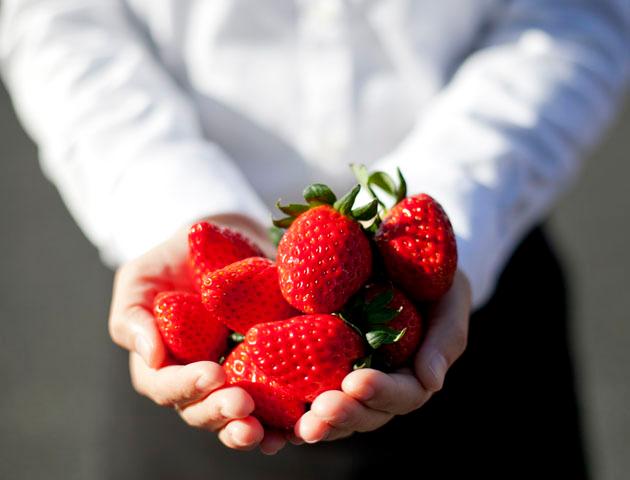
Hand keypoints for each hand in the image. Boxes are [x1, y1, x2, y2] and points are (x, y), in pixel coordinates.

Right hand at [108, 214, 285, 453]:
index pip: (166, 386)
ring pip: (236, 417)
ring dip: (249, 429)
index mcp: (163, 364)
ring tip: (266, 433)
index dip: (186, 386)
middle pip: (202, 410)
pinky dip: (284, 418)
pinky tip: (297, 424)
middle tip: (241, 405)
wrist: (224, 241)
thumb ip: (133, 318)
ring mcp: (233, 378)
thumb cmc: (174, 259)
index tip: (212, 374)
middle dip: (220, 412)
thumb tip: (151, 356)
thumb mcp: (140, 279)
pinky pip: (274, 402)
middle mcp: (197, 380)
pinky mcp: (266, 370)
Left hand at [294, 270, 470, 442]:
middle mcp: (380, 382)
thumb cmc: (433, 281)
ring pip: (335, 412)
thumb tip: (432, 381)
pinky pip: (305, 390)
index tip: (357, 381)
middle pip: (366, 413)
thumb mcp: (449, 300)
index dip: (381, 392)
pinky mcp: (320, 365)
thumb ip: (445, 338)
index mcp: (413, 373)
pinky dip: (291, 409)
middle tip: (323, 410)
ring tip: (301, 425)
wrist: (400, 257)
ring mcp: (349, 377)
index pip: (403, 394)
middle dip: (345, 415)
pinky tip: (274, 416)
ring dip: (319, 421)